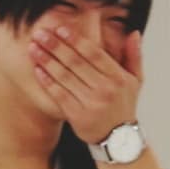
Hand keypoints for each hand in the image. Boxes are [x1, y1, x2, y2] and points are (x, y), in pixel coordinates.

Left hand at [28, 25, 143, 143]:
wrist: (119, 140)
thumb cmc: (123, 106)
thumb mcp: (135, 81)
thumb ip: (134, 56)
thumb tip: (134, 33)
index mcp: (118, 78)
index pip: (94, 53)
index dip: (76, 40)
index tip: (60, 29)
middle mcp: (105, 89)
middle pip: (76, 62)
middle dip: (56, 46)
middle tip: (40, 33)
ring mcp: (90, 103)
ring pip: (65, 77)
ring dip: (47, 61)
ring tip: (33, 49)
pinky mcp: (77, 116)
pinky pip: (59, 95)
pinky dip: (47, 81)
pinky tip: (37, 70)